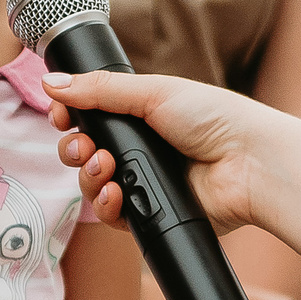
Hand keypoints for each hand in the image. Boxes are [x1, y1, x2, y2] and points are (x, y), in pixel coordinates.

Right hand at [47, 72, 263, 234]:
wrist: (248, 162)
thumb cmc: (214, 118)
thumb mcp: (153, 92)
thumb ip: (100, 90)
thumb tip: (52, 83)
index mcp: (139, 117)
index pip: (90, 120)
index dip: (70, 120)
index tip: (61, 117)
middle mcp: (139, 151)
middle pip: (84, 155)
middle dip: (74, 151)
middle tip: (83, 148)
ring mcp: (143, 183)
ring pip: (93, 187)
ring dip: (89, 177)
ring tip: (106, 167)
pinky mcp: (150, 215)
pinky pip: (113, 216)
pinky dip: (107, 206)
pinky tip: (116, 194)